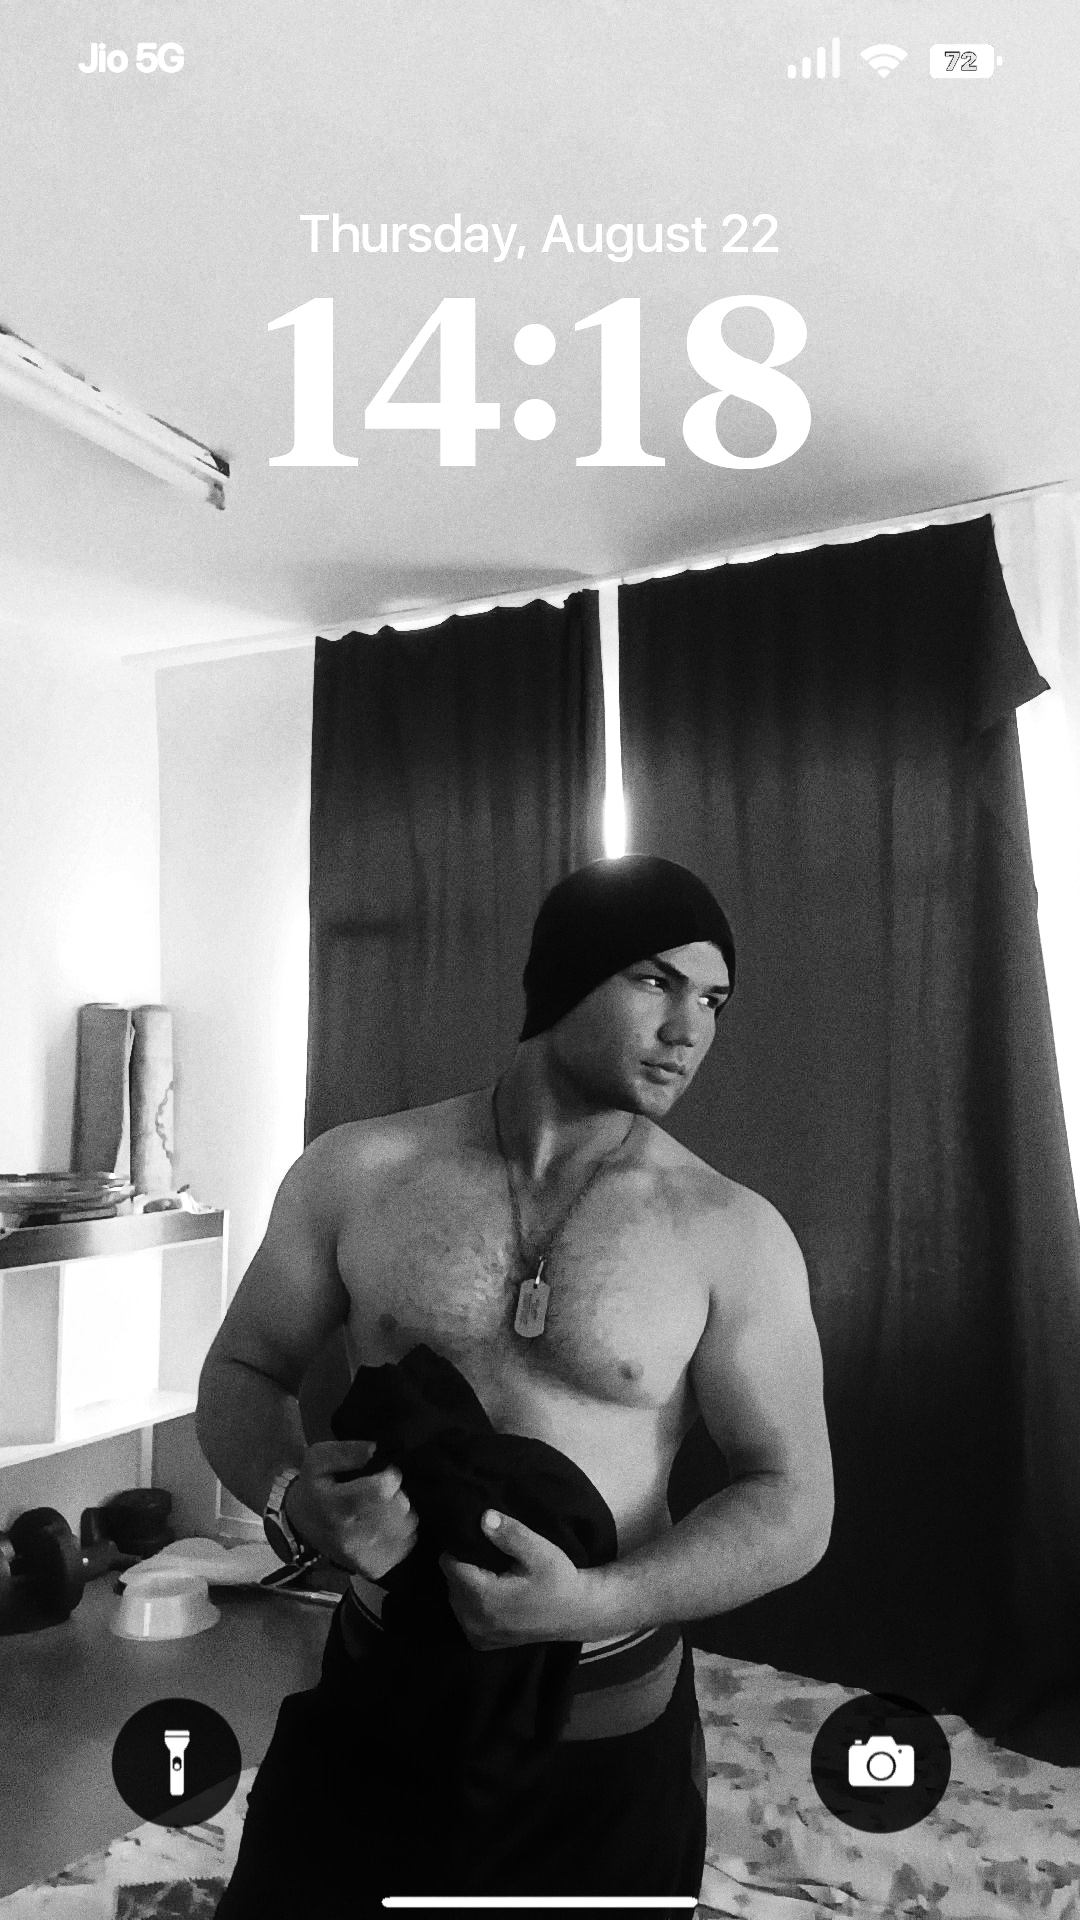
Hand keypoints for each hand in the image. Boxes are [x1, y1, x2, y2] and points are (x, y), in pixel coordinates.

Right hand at [285, 1441, 418, 1578]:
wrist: (299, 1523)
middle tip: (381, 1492)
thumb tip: (377, 1450)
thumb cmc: (313, 1486)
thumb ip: (348, 1451)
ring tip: (383, 1508)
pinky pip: (404, 1547)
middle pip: (398, 1507)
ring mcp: (361, 1555)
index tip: (384, 1474)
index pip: (382, 1490)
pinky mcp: (371, 1567)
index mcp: (336, 1505)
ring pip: (405, 1527)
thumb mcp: (319, 1458)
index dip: (389, 1476)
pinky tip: (388, 1525)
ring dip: (400, 1513)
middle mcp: (349, 1534)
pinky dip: (402, 1533)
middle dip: (396, 1493)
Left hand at [440, 1512, 603, 1648]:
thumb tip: (483, 1517)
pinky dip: (472, 1602)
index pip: (449, 1563)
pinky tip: (493, 1593)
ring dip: (467, 1584)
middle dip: (465, 1565)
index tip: (480, 1540)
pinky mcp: (483, 1642)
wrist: (578, 1613)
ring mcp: (477, 1635)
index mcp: (483, 1597)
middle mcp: (473, 1620)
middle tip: (490, 1556)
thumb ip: (510, 1534)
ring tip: (493, 1573)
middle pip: (450, 1581)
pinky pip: (463, 1615)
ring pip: (455, 1598)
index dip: (462, 1547)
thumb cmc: (558, 1579)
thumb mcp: (539, 1551)